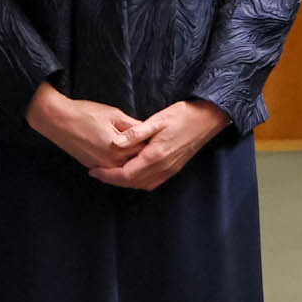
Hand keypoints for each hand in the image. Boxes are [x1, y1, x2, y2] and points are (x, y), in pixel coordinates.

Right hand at [26, 82, 151, 172]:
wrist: (58, 120)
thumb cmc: (85, 113)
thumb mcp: (114, 114)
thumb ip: (132, 126)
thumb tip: (148, 130)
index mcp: (119, 148)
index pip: (144, 149)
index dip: (153, 143)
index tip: (162, 139)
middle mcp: (111, 162)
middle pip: (136, 162)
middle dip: (146, 156)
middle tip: (157, 150)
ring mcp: (101, 166)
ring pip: (124, 169)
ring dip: (133, 163)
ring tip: (143, 156)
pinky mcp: (92, 166)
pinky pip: (112, 170)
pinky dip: (120, 166)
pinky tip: (126, 159)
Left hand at [90, 100, 231, 191]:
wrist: (207, 120)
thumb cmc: (182, 116)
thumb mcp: (156, 120)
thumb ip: (135, 134)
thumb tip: (115, 144)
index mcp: (155, 156)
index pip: (125, 174)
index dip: (108, 175)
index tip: (94, 171)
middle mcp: (162, 167)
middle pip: (132, 182)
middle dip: (113, 180)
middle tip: (98, 173)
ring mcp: (169, 170)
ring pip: (142, 184)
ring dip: (125, 182)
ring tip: (110, 173)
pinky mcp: (174, 168)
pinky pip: (152, 182)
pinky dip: (139, 181)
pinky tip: (132, 173)